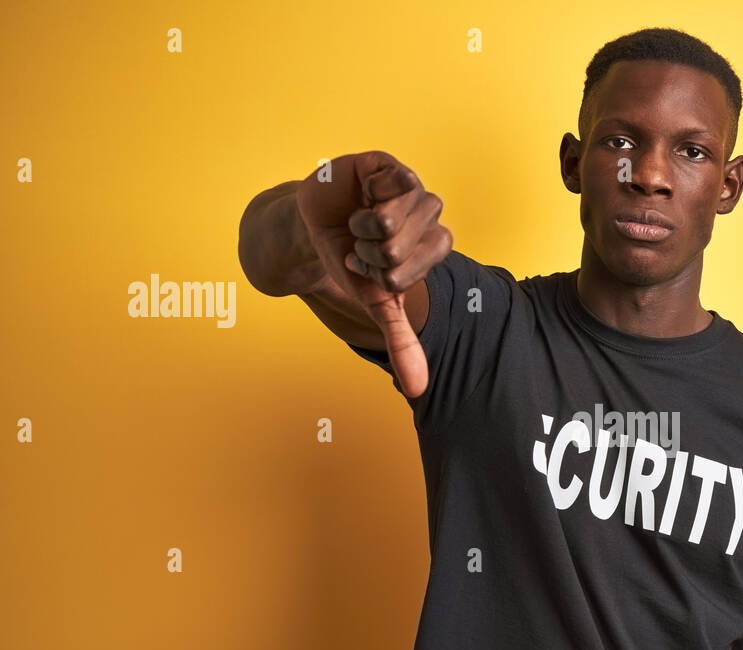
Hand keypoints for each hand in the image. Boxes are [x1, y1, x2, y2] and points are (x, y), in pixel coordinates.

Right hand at [296, 151, 452, 398]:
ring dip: (363, 228)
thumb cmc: (348, 261)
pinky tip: (361, 195)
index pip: (424, 266)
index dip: (389, 272)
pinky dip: (367, 197)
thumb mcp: (375, 302)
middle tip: (361, 244)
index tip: (373, 268)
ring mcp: (411, 187)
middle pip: (404, 246)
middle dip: (371, 253)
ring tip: (356, 224)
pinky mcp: (390, 165)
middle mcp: (429, 216)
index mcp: (434, 246)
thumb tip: (417, 391)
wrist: (309, 229)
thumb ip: (401, 341)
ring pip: (394, 219)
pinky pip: (394, 181)